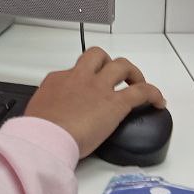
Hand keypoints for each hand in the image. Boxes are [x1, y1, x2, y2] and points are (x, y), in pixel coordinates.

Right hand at [24, 47, 166, 157]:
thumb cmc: (38, 130)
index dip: (82, 79)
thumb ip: (46, 107)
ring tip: (138, 83)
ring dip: (132, 73)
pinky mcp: (116, 103)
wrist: (45, 137)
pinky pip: (142, 92)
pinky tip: (158, 102)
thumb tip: (49, 114)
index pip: (73, 71)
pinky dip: (153, 94)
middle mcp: (80, 78)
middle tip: (114, 76)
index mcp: (58, 80)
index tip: (85, 91)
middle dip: (108, 62)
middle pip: (98, 56)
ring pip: (121, 66)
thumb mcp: (35, 112)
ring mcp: (99, 88)